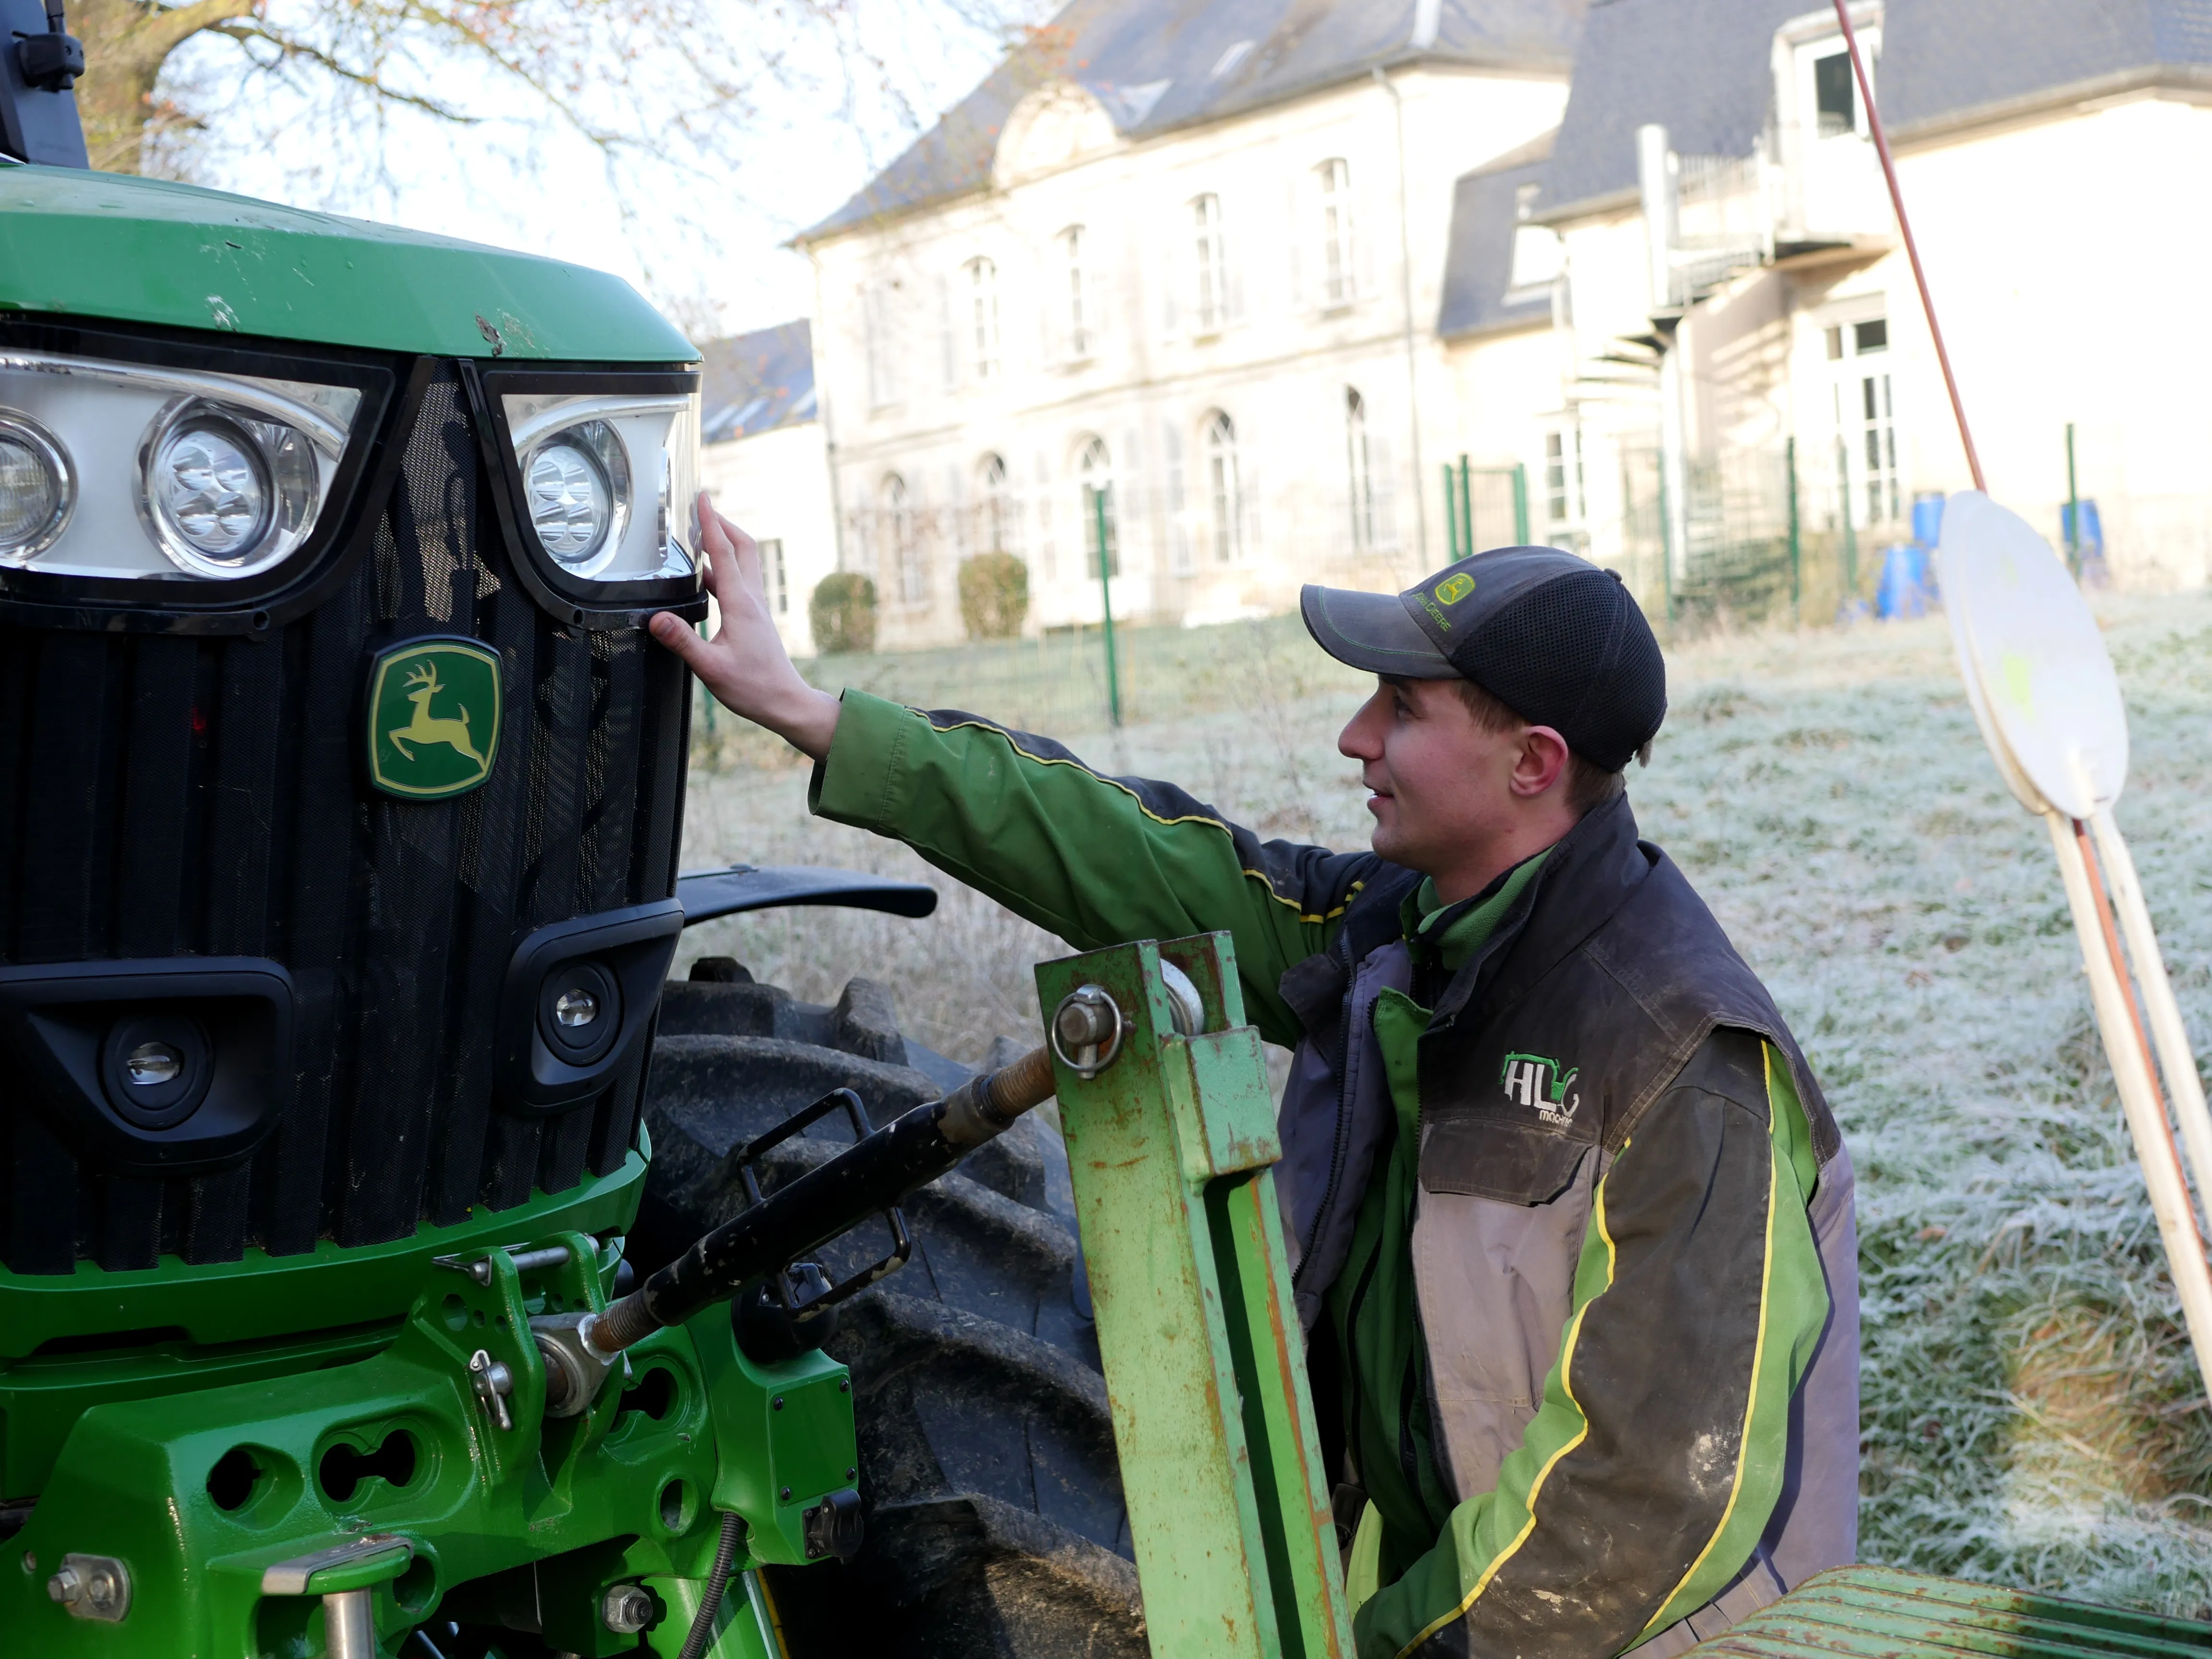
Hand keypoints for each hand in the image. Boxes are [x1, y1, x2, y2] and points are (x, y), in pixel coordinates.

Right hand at [649, 493, 841, 758]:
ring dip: (724, 544)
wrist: (785, 702)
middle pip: (742, 547)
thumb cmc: (753, 687)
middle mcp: (752, 599)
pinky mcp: (755, 618)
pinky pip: (739, 582)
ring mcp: (756, 607)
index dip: (710, 522)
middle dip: (722, 523)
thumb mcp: (711, 668)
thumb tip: (655, 618)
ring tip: (699, 535)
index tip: (701, 497)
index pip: (725, 552)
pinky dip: (723, 569)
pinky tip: (705, 578)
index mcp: (741, 604)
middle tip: (701, 508)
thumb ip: (682, 642)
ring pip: (744, 563)